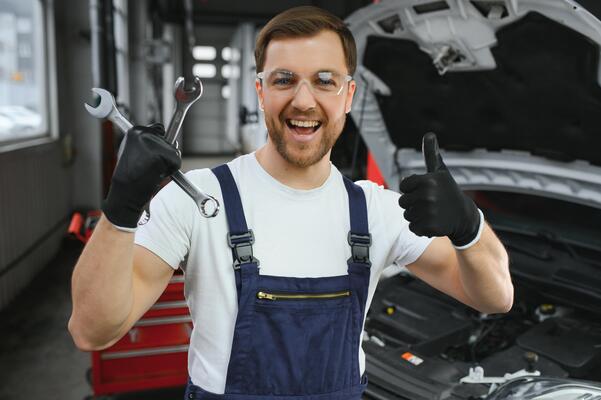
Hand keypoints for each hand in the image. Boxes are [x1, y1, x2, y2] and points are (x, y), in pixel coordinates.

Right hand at [102, 124, 180, 228]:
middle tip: (151, 167)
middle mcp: (143, 133)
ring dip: (168, 164)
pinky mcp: (161, 154)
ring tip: (152, 171)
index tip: (153, 155)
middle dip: (165, 155)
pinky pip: (177, 161)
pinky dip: (171, 170)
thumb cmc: (129, 177)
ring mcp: (152, 143)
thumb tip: (165, 137)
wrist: (125, 193)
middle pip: (169, 141)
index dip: (160, 145)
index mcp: (134, 131)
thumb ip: (146, 143)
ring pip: (174, 152)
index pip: (159, 129)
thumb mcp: (133, 153)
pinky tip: (156, 174)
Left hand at [398, 132, 479, 246]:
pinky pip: (413, 228)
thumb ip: (431, 154)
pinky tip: (433, 223)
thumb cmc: (448, 191)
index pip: (403, 186)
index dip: (412, 189)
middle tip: (429, 203)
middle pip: (402, 202)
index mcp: (428, 180)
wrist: (464, 216)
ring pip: (407, 215)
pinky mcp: (430, 227)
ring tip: (432, 212)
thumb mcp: (440, 171)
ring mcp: (429, 212)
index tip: (425, 190)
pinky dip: (420, 228)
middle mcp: (427, 195)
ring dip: (417, 216)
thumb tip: (429, 134)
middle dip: (413, 204)